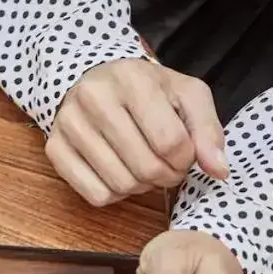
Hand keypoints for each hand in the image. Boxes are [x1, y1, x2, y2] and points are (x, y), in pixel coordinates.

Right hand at [47, 59, 228, 206]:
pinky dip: (114, 194)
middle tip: (167, 164)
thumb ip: (208, 130)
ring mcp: (68, 124)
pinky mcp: (54, 148)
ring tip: (143, 166)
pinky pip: (94, 195)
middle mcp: (93, 98)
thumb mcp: (186, 95)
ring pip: (121, 184)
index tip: (184, 153)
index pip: (171, 142)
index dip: (187, 158)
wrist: (94, 80)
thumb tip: (218, 171)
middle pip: (146, 167)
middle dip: (167, 175)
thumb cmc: (147, 90)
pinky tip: (118, 171)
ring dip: (142, 186)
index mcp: (131, 79)